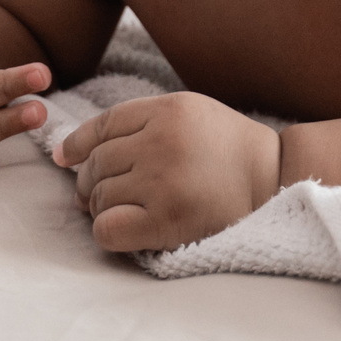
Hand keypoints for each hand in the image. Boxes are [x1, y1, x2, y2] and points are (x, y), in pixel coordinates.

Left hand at [55, 91, 282, 251]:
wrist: (273, 180)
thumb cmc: (226, 148)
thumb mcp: (188, 112)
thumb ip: (137, 122)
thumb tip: (68, 154)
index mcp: (168, 110)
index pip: (103, 125)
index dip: (78, 143)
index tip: (67, 159)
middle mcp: (161, 141)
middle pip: (96, 164)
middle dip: (90, 182)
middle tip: (101, 194)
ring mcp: (162, 181)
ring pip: (99, 196)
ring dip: (102, 207)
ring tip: (124, 209)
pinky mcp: (166, 220)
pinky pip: (107, 228)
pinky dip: (107, 231)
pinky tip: (125, 228)